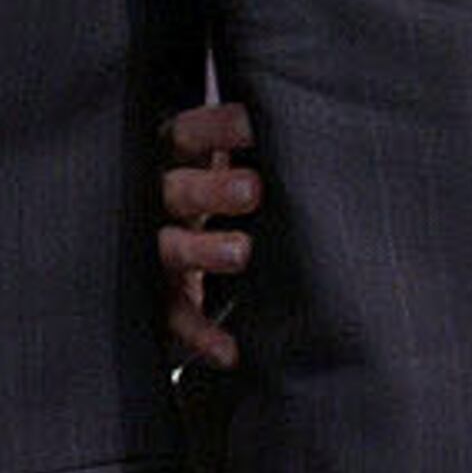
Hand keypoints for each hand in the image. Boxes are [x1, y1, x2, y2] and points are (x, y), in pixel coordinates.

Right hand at [158, 93, 260, 367]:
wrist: (157, 265)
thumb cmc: (211, 197)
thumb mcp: (222, 163)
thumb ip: (251, 148)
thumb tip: (318, 121)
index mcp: (173, 159)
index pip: (187, 133)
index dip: (215, 128)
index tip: (251, 125)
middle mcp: (156, 202)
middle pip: (176, 190)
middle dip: (211, 189)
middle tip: (252, 190)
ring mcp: (153, 252)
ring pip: (168, 249)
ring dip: (202, 251)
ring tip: (240, 252)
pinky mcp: (156, 301)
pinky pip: (174, 318)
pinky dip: (201, 335)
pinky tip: (229, 351)